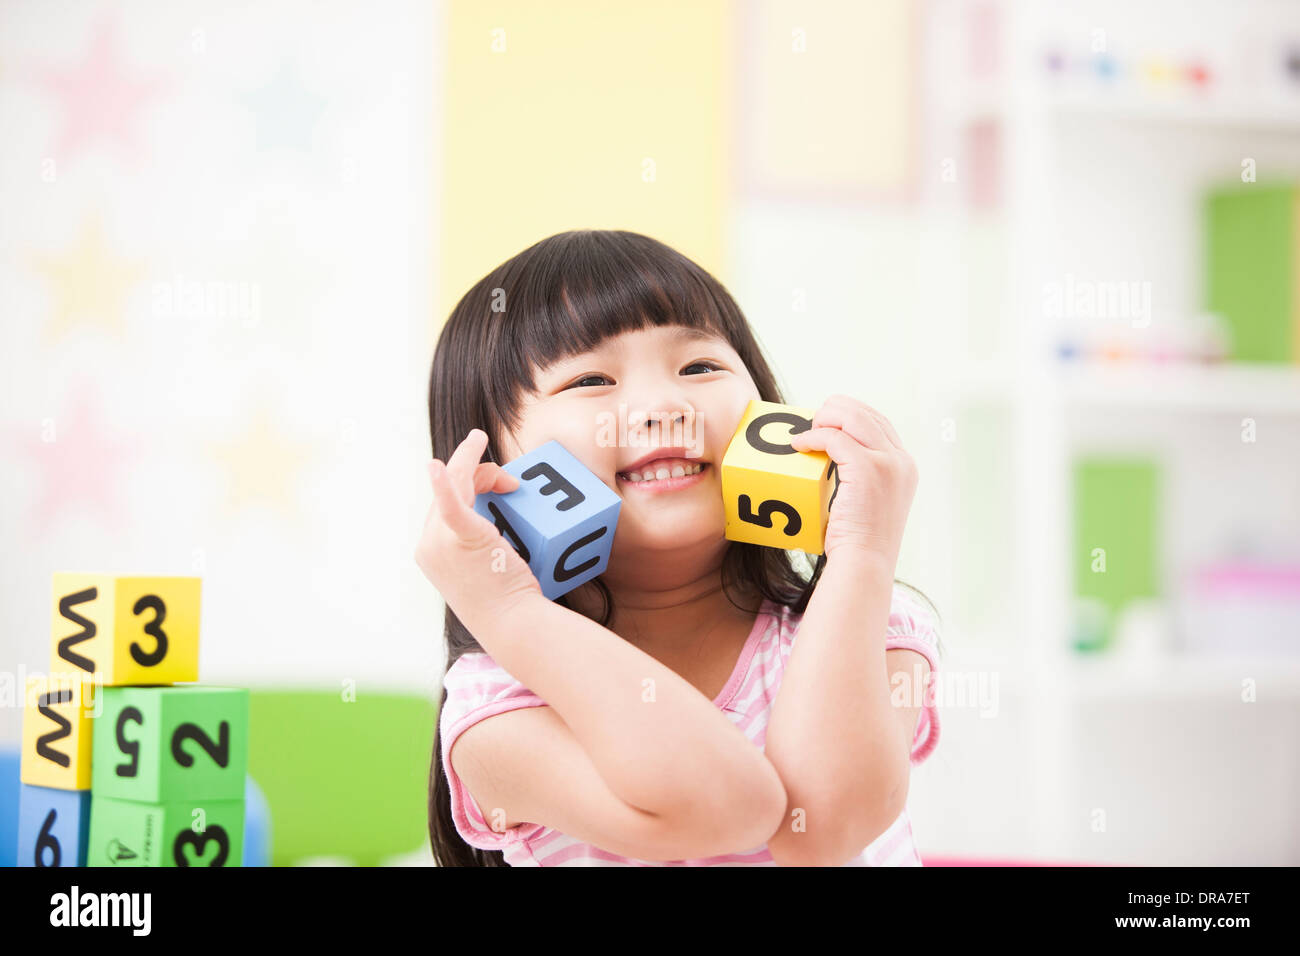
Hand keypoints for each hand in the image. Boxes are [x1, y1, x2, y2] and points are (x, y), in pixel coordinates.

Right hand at [413, 429, 542, 629]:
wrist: (513, 625)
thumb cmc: (507, 604)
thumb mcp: (482, 571)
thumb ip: (477, 546)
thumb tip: (493, 527)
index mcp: (429, 551)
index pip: (444, 503)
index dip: (469, 486)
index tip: (500, 487)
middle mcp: (428, 544)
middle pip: (449, 490)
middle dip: (477, 474)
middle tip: (507, 478)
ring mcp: (440, 542)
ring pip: (455, 484)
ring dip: (472, 463)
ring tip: (480, 440)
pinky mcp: (462, 538)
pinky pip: (449, 504)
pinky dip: (442, 483)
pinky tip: (435, 467)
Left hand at [787, 395, 917, 568]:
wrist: (866, 563)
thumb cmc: (860, 542)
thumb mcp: (872, 503)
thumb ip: (864, 478)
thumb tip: (833, 458)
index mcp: (905, 467)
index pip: (880, 424)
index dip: (852, 415)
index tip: (828, 420)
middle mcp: (901, 461)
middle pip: (867, 413)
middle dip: (836, 410)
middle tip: (813, 421)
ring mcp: (887, 462)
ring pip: (853, 417)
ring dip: (825, 417)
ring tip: (806, 429)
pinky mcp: (866, 467)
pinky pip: (833, 437)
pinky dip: (813, 436)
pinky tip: (799, 445)